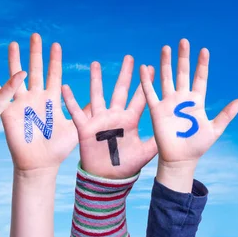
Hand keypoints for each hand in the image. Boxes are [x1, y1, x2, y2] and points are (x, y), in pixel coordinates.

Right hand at [1, 34, 82, 174]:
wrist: (39, 164)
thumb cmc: (58, 149)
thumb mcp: (76, 128)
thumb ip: (84, 112)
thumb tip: (100, 101)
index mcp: (52, 99)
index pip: (53, 74)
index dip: (54, 60)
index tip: (55, 44)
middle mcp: (36, 97)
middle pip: (36, 69)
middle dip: (35, 52)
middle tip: (35, 35)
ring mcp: (22, 103)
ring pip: (17, 76)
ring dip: (15, 60)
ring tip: (13, 44)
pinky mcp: (9, 112)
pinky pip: (2, 94)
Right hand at [62, 58, 157, 178]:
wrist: (106, 179)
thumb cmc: (126, 166)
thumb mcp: (145, 154)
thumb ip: (156, 142)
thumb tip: (173, 133)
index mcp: (130, 121)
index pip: (139, 98)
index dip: (145, 84)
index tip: (151, 68)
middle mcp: (115, 116)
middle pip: (120, 91)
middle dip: (125, 74)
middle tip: (130, 57)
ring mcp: (100, 120)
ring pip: (98, 95)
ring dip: (96, 80)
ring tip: (95, 64)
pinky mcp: (85, 128)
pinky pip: (77, 112)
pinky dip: (70, 100)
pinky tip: (65, 87)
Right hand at [139, 38, 237, 191]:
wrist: (180, 158)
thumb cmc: (197, 146)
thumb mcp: (214, 129)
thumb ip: (225, 115)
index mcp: (196, 101)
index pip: (200, 78)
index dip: (202, 65)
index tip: (204, 50)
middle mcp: (182, 99)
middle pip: (182, 73)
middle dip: (183, 57)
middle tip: (183, 41)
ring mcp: (168, 103)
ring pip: (166, 78)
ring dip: (165, 63)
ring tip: (165, 48)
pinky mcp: (156, 110)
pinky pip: (150, 93)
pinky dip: (147, 81)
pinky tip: (145, 68)